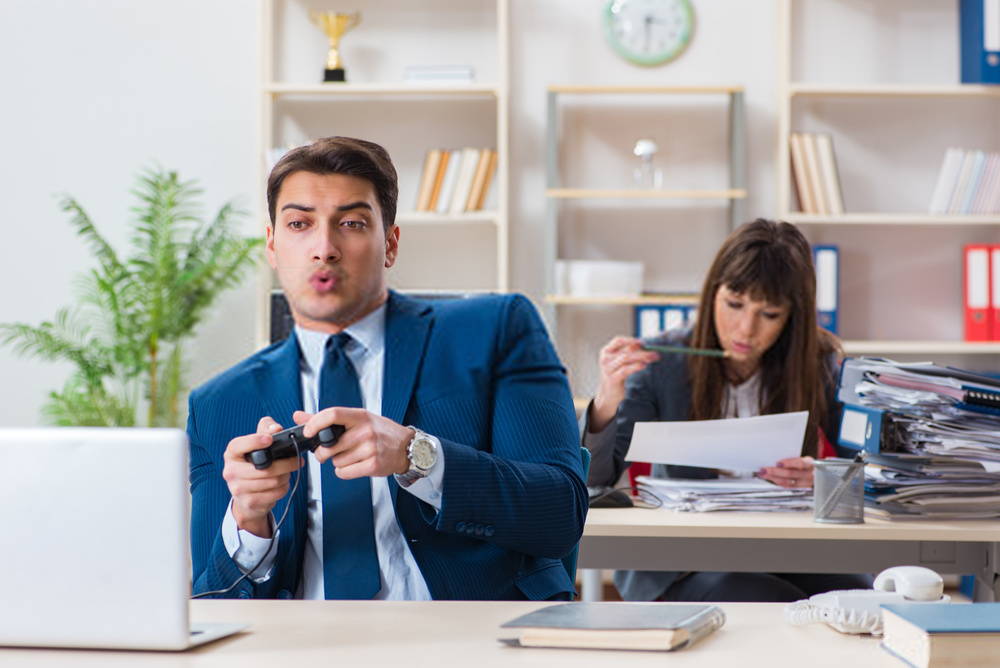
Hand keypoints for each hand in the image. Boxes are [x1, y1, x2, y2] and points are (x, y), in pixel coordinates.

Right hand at [222, 417, 302, 536]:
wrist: (245, 496)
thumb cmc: (252, 466)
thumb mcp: (257, 444)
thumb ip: (266, 430)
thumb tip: (276, 428)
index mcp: (231, 454)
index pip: (238, 445)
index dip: (254, 441)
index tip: (270, 439)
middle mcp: (231, 471)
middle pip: (264, 468)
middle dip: (285, 464)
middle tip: (296, 460)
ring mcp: (238, 489)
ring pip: (272, 481)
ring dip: (286, 476)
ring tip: (287, 472)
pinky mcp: (249, 502)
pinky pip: (275, 493)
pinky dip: (283, 488)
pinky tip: (282, 484)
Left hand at [296, 408, 412, 478]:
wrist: (406, 447)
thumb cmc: (380, 431)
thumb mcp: (357, 419)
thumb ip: (327, 419)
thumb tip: (298, 416)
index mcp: (360, 416)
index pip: (333, 414)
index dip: (315, 423)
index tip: (307, 432)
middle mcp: (365, 431)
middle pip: (329, 445)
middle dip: (323, 452)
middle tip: (328, 451)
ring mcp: (370, 449)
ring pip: (336, 461)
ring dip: (338, 462)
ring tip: (352, 456)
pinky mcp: (372, 465)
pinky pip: (343, 472)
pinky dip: (344, 472)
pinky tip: (354, 465)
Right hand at [589, 336, 659, 431]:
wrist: (608, 395)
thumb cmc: (617, 376)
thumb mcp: (620, 362)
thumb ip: (629, 353)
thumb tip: (646, 346)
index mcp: (606, 352)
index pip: (618, 341)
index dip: (631, 340)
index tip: (643, 342)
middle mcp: (605, 359)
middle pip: (626, 351)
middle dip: (642, 351)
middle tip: (655, 353)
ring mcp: (608, 369)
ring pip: (626, 358)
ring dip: (642, 357)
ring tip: (653, 358)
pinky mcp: (612, 379)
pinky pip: (625, 370)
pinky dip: (635, 366)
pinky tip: (644, 365)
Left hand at [758, 456, 813, 487]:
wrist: (818, 475)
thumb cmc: (806, 465)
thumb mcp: (803, 459)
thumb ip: (792, 460)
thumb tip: (774, 459)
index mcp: (811, 463)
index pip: (800, 463)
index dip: (789, 463)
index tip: (778, 463)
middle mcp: (810, 474)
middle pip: (792, 474)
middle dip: (775, 472)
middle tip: (763, 469)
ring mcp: (807, 484)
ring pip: (789, 482)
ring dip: (774, 478)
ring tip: (764, 474)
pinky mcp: (802, 490)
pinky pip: (789, 487)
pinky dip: (778, 483)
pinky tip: (771, 479)